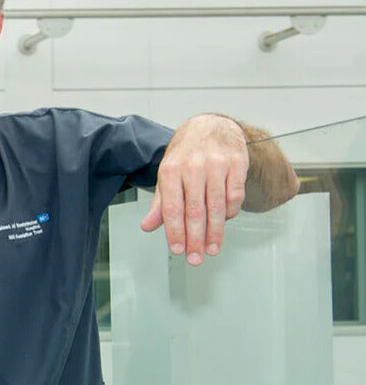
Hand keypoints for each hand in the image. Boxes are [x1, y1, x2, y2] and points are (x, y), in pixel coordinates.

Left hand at [140, 113, 248, 265]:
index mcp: (171, 171)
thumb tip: (147, 226)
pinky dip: (231, 212)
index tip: (178, 250)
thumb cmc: (185, 155)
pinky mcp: (237, 163)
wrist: (209, 126)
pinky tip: (225, 223)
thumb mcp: (167, 174)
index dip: (175, 231)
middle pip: (195, 210)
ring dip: (215, 232)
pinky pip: (235, 195)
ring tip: (212, 249)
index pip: (172, 208)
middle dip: (195, 238)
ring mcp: (216, 165)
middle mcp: (193, 167)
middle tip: (195, 258)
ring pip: (217, 206)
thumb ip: (160, 202)